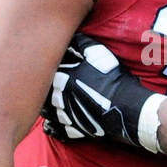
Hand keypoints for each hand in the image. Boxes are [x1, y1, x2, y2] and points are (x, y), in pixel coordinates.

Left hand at [41, 33, 163, 151]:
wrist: (124, 106)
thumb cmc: (112, 78)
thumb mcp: (98, 53)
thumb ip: (80, 44)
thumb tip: (69, 37)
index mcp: (61, 78)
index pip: (47, 71)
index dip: (47, 68)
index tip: (48, 66)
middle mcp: (58, 97)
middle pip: (43, 92)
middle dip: (43, 89)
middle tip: (41, 85)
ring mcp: (64, 115)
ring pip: (46, 111)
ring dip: (45, 107)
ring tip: (45, 103)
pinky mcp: (72, 129)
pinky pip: (56, 129)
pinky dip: (52, 127)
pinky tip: (50, 124)